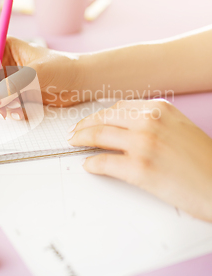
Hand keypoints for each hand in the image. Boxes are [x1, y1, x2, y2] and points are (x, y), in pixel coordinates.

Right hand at [0, 36, 84, 118]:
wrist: (82, 81)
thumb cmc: (63, 68)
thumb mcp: (36, 74)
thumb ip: (11, 87)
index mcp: (4, 48)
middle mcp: (3, 63)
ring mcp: (9, 80)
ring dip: (1, 108)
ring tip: (16, 111)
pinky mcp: (16, 93)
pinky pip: (4, 106)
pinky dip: (10, 111)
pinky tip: (23, 112)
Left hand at [67, 99, 211, 221]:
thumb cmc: (204, 161)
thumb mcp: (180, 127)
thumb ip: (154, 121)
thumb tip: (126, 126)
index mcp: (159, 108)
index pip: (118, 106)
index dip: (99, 114)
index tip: (91, 120)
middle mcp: (149, 121)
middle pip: (103, 118)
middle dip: (84, 125)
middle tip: (75, 132)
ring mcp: (142, 143)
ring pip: (98, 136)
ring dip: (82, 140)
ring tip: (75, 144)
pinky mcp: (139, 168)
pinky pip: (103, 162)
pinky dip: (92, 163)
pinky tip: (89, 165)